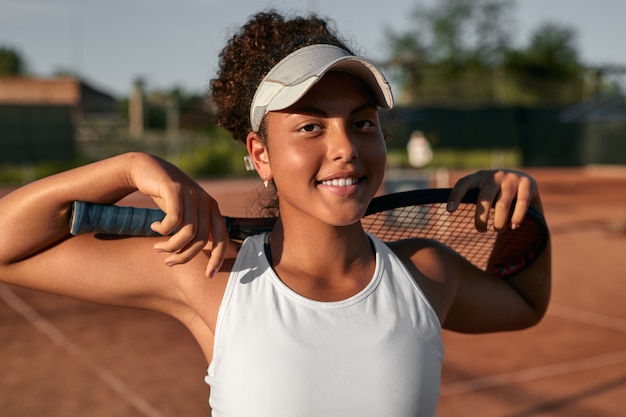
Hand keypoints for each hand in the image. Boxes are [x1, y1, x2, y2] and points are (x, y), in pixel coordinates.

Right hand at [127, 153, 228, 276]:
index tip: (209, 277)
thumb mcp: (186, 214)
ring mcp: (192, 194)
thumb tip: (202, 255)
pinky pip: (173, 220)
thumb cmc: (168, 198)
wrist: (148, 169)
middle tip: (168, 262)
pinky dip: (162, 230)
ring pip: (188, 233)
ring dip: (170, 246)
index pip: (222, 239)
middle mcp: (206, 201)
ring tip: (157, 248)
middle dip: (184, 257)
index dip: (218, 259)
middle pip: (202, 240)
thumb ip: (196, 230)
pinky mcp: (175, 189)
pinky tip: (154, 227)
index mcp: (212, 209)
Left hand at [447, 169, 537, 231]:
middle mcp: (495, 175)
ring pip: (502, 206)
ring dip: (499, 222)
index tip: (449, 211)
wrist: (523, 179)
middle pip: (484, 199)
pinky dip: (516, 218)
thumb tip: (449, 210)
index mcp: (479, 176)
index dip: (455, 196)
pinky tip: (513, 226)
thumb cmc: (495, 191)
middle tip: (481, 230)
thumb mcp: (482, 190)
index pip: (463, 183)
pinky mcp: (527, 183)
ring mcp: (512, 178)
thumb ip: (469, 196)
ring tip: (498, 229)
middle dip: (481, 219)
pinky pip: (521, 205)